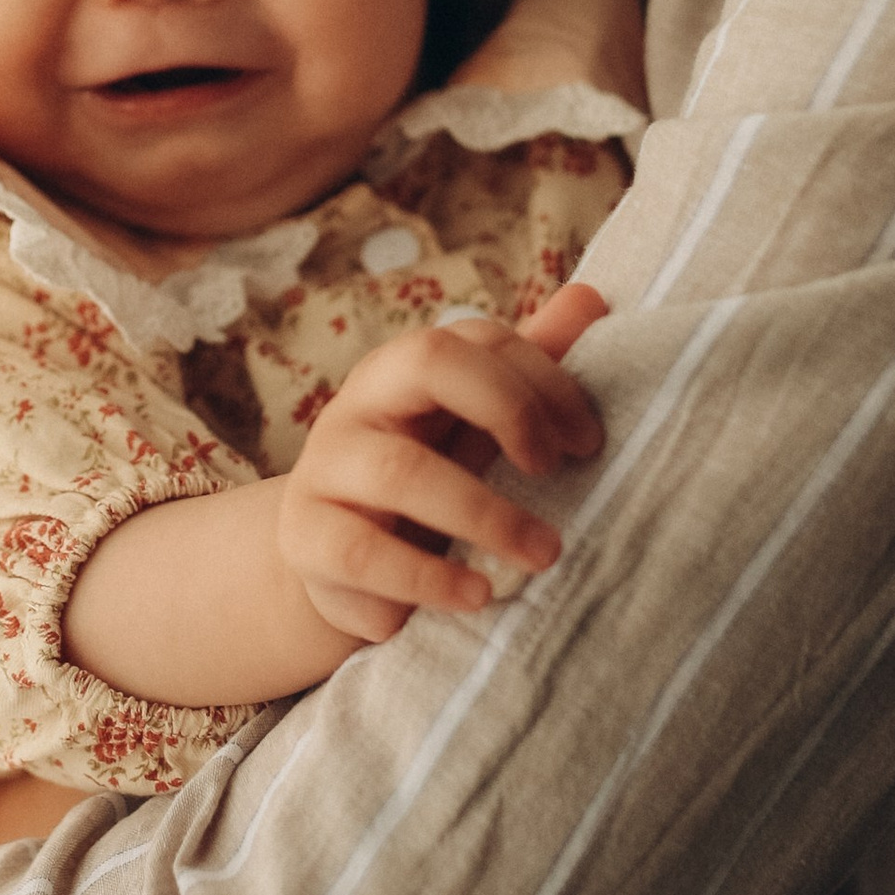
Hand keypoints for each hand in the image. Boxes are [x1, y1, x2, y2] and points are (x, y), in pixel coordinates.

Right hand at [277, 317, 605, 645]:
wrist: (337, 569)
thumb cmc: (422, 484)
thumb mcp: (470, 431)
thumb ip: (525, 373)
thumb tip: (591, 298)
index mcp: (403, 371)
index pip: (475, 339)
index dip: (542, 379)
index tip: (587, 443)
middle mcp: (359, 404)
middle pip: (428, 360)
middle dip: (510, 409)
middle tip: (554, 473)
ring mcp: (324, 469)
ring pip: (400, 470)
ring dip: (484, 514)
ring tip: (542, 556)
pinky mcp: (304, 539)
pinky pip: (363, 553)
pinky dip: (428, 579)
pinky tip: (478, 595)